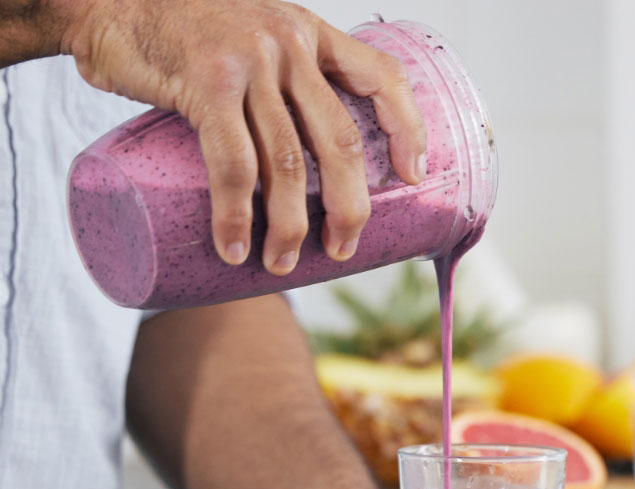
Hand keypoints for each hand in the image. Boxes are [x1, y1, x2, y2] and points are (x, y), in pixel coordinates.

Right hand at [60, 0, 426, 273]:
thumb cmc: (176, 31)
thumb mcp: (247, 37)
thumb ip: (277, 81)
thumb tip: (299, 165)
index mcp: (309, 34)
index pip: (382, 76)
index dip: (408, 129)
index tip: (413, 177)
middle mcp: (288, 45)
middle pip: (341, 140)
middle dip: (349, 207)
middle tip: (343, 249)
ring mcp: (248, 62)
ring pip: (288, 162)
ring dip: (289, 227)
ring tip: (280, 264)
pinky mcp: (205, 82)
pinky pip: (234, 164)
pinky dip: (236, 215)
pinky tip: (234, 247)